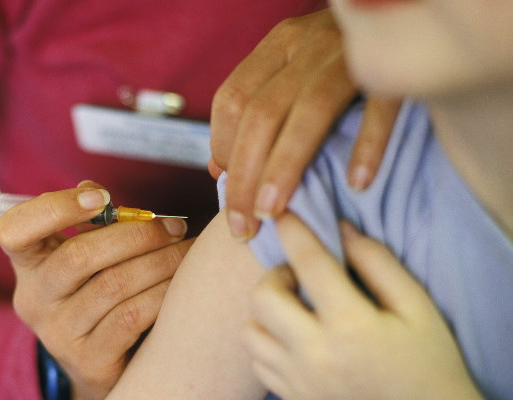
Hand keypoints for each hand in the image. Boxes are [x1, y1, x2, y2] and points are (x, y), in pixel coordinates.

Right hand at [0, 181, 189, 399]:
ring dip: (160, 262)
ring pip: (113, 285)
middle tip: (174, 227)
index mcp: (28, 264)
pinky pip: (131, 317)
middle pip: (79, 256)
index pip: (15, 230)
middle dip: (136, 235)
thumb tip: (97, 193)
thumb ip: (89, 223)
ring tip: (187, 252)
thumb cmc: (96, 292)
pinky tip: (180, 284)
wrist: (98, 361)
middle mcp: (34, 299)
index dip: (56, 208)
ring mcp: (58, 333)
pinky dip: (161, 294)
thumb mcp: (82, 256)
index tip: (102, 198)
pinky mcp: (88, 360)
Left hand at [210, 8, 400, 238]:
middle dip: (244, 176)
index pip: (231, 99)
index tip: (228, 193)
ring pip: (308, 111)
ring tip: (273, 213)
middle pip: (261, 113)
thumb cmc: (338, 56)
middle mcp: (307, 44)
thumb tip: (219, 170)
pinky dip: (368, 144)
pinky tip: (357, 184)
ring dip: (285, 167)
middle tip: (242, 227)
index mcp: (278, 45)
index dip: (222, 150)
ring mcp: (351, 53)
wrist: (404, 12)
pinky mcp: (396, 65)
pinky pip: (381, 106)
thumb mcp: (292, 70)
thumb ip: (255, 111)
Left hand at [243, 214, 482, 399]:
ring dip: (266, 311)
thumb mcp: (418, 309)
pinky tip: (293, 338)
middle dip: (276, 275)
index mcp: (351, 326)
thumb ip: (378, 264)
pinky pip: (257, 361)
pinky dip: (267, 341)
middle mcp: (315, 354)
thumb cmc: (428, 364)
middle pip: (263, 296)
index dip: (294, 229)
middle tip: (300, 276)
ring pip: (250, 330)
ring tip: (294, 308)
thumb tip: (341, 230)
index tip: (285, 212)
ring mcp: (298, 380)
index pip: (309, 263)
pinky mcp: (291, 398)